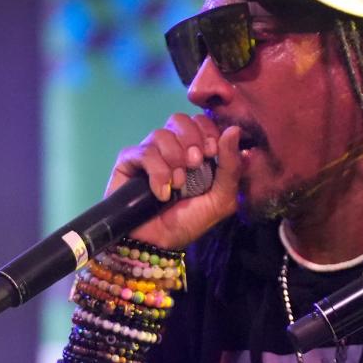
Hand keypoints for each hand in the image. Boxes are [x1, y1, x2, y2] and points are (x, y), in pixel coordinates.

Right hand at [106, 114, 243, 249]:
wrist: (156, 243)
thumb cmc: (189, 222)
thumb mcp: (221, 199)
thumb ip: (231, 166)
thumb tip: (235, 130)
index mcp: (196, 151)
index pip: (201, 121)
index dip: (208, 131)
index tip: (212, 152)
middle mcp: (172, 148)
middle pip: (179, 119)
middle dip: (192, 140)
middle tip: (196, 164)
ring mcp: (149, 153)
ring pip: (161, 134)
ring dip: (174, 160)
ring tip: (179, 185)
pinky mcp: (128, 161)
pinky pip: (143, 152)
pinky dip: (157, 173)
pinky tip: (162, 193)